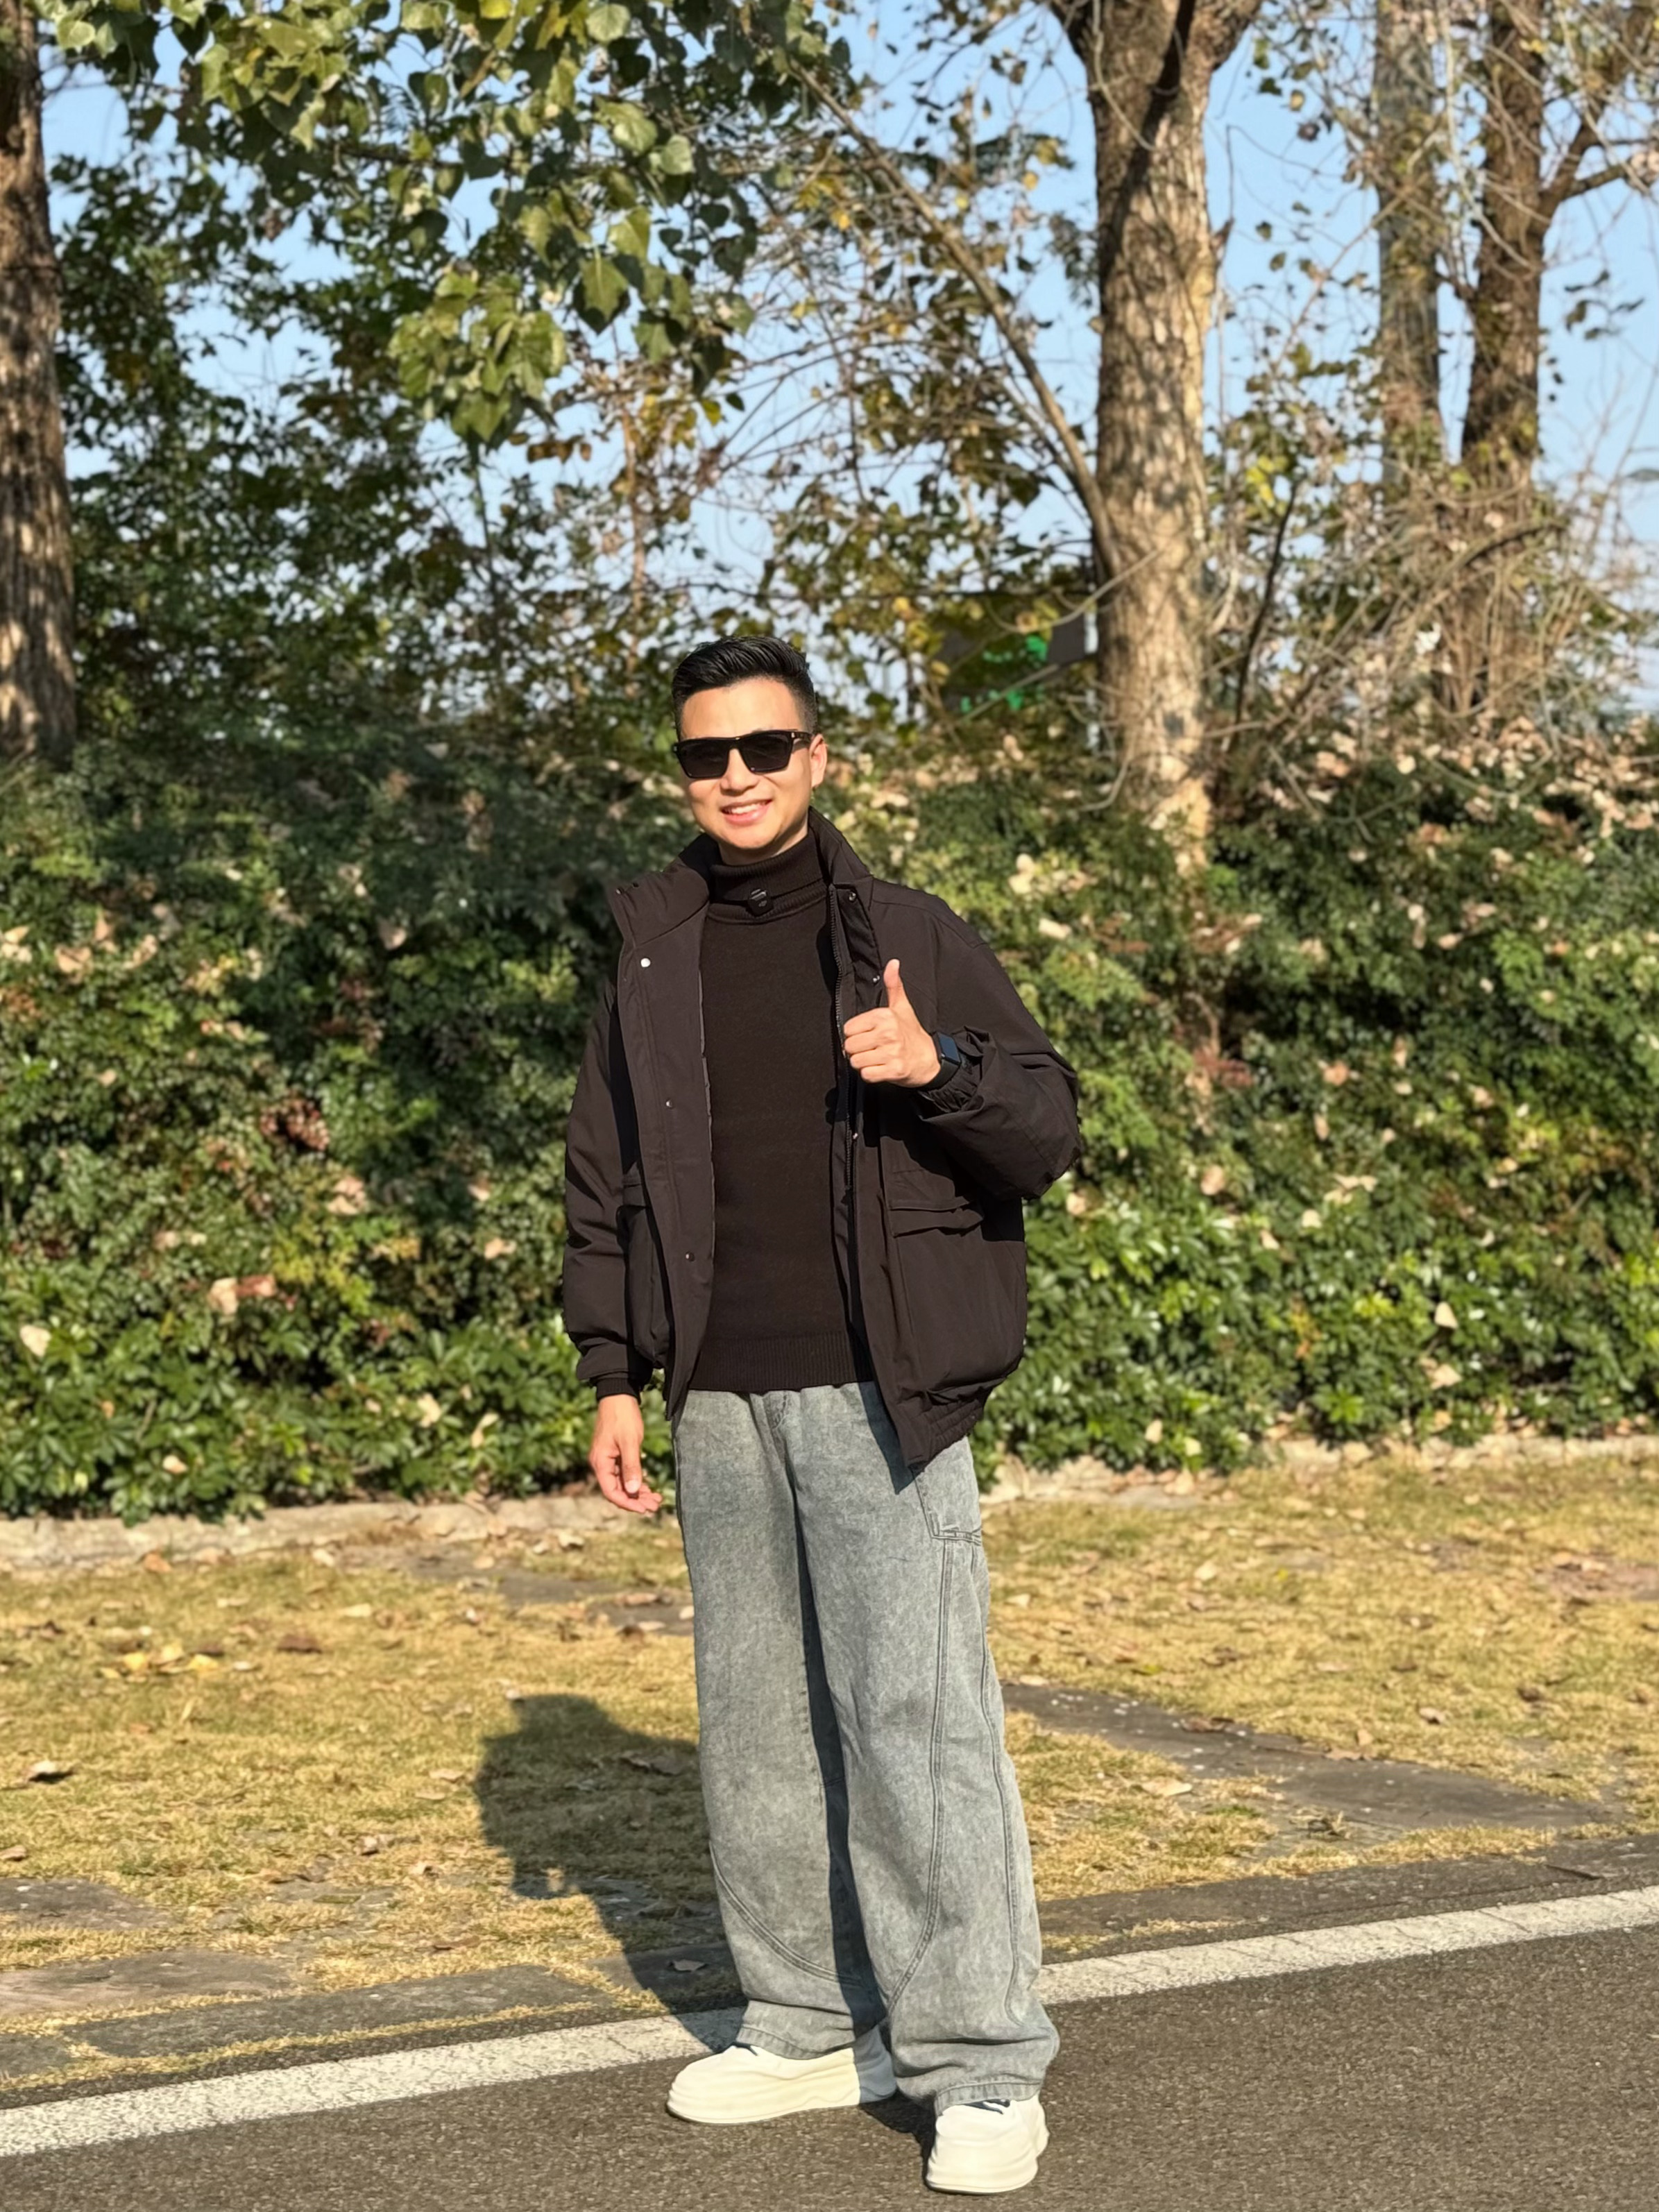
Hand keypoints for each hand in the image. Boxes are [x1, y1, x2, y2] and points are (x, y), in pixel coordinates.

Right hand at [588, 1394, 661, 1515]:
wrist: (618, 1396)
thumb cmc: (622, 1416)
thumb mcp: (630, 1441)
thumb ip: (631, 1466)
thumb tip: (633, 1491)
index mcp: (600, 1463)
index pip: (611, 1492)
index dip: (627, 1503)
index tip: (643, 1509)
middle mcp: (601, 1464)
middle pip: (618, 1490)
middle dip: (636, 1500)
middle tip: (654, 1506)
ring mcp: (608, 1460)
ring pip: (623, 1483)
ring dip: (638, 1492)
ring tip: (655, 1500)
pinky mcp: (615, 1455)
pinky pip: (624, 1474)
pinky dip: (636, 1481)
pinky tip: (648, 1487)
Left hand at [842, 958, 941, 1087]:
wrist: (929, 1060)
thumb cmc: (911, 1033)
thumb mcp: (901, 1007)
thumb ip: (893, 985)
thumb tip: (892, 963)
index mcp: (884, 1016)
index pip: (848, 1029)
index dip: (856, 1035)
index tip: (869, 1036)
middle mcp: (887, 1033)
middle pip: (850, 1047)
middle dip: (858, 1051)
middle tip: (873, 1049)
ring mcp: (891, 1052)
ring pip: (856, 1062)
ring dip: (864, 1064)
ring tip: (877, 1058)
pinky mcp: (893, 1070)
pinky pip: (866, 1075)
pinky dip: (871, 1075)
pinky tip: (881, 1068)